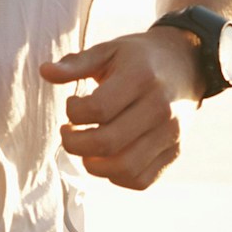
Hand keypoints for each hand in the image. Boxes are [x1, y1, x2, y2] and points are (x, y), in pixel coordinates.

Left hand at [38, 27, 198, 190]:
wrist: (187, 65)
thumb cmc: (138, 58)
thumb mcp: (108, 51)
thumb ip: (76, 64)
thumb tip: (45, 72)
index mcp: (141, 77)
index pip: (98, 109)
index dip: (73, 112)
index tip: (72, 106)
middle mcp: (161, 108)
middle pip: (108, 143)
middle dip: (74, 143)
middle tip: (68, 132)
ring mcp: (171, 133)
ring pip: (124, 168)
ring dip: (93, 164)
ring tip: (85, 148)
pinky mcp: (175, 152)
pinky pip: (140, 180)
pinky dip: (116, 176)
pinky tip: (107, 157)